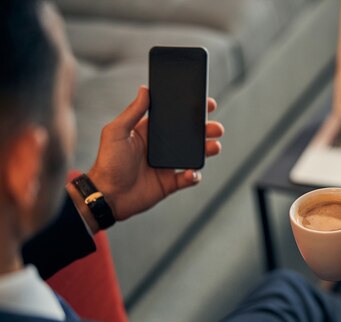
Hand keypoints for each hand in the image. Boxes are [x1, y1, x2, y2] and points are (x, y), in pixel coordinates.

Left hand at [85, 86, 223, 226]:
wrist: (107, 195)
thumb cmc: (107, 163)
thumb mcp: (116, 132)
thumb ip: (133, 112)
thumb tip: (145, 89)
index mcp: (149, 132)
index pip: (173, 117)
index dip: (190, 110)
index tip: (205, 104)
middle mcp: (160, 147)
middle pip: (189, 135)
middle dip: (205, 130)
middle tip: (216, 127)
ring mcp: (166, 165)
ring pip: (193, 155)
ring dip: (206, 150)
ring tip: (214, 146)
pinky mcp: (169, 183)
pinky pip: (188, 178)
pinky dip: (194, 175)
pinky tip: (192, 172)